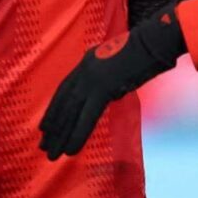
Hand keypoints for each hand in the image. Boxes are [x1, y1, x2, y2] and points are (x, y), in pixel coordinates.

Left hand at [40, 11, 186, 159]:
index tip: (44, 128)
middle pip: (63, 104)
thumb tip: (107, 95)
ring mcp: (92, 79)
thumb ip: (107, 79)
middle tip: (43, 147)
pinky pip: (87, 117)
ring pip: (70, 112)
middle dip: (53, 127)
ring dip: (61, 136)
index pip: (63, 91)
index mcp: (86, 63)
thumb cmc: (144, 53)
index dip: (53, 111)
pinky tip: (71, 150)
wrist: (154, 43)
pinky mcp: (102, 88)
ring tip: (52, 154)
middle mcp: (84, 70)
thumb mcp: (117, 64)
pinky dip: (78, 135)